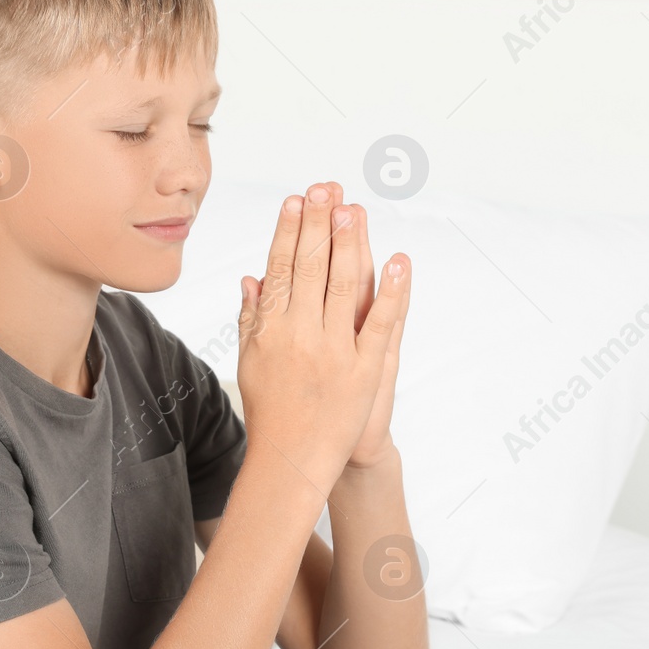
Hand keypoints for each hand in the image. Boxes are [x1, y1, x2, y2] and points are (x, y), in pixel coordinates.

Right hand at [236, 181, 408, 489]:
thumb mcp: (250, 362)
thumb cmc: (270, 411)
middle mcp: (300, 334)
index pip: (281, 268)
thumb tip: (250, 277)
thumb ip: (250, 318)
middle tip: (326, 187)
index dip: (289, 232)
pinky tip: (398, 260)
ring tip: (354, 208)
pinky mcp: (364, 369)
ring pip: (344, 286)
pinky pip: (381, 324)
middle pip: (311, 268)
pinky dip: (391, 290)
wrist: (293, 461)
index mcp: (270, 329)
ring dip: (350, 244)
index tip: (297, 200)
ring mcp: (334, 350)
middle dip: (319, 224)